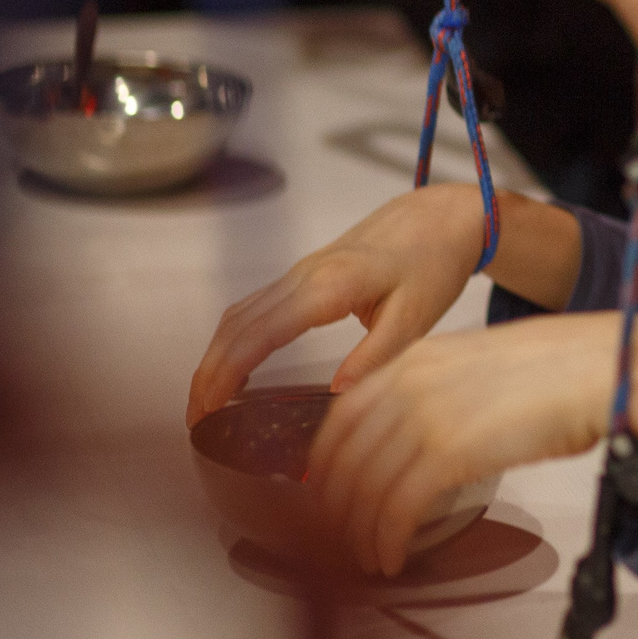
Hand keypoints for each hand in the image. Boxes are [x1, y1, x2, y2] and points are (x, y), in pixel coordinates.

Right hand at [187, 183, 490, 427]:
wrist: (441, 218)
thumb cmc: (433, 265)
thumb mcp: (416, 317)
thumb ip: (375, 357)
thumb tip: (335, 396)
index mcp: (330, 287)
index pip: (260, 333)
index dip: (227, 372)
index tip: (208, 410)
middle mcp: (305, 275)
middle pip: (237, 325)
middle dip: (209, 373)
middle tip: (196, 420)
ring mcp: (301, 271)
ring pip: (240, 314)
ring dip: (217, 355)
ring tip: (207, 402)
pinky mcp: (305, 274)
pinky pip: (256, 306)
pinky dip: (235, 338)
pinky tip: (238, 369)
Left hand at [307, 313, 637, 575]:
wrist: (609, 367)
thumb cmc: (568, 368)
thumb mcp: (489, 365)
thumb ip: (448, 392)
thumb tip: (426, 439)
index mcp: (421, 356)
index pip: (344, 415)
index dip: (329, 463)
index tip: (328, 493)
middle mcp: (413, 382)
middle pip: (345, 457)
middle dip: (336, 507)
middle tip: (340, 538)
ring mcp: (428, 415)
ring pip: (365, 488)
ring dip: (359, 533)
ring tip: (369, 558)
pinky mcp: (449, 452)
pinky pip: (396, 508)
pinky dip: (387, 540)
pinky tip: (393, 558)